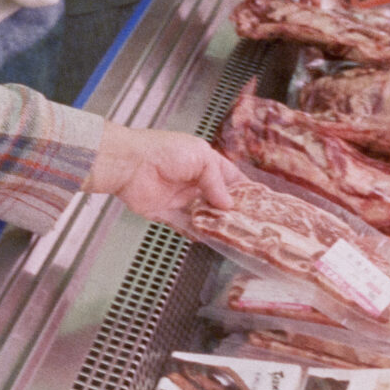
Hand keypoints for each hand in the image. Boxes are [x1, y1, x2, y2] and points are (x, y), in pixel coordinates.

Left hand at [86, 124, 241, 228]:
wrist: (130, 164)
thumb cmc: (164, 151)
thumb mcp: (200, 158)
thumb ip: (216, 182)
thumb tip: (228, 204)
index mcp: (204, 162)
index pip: (230, 177)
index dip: (243, 189)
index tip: (259, 203)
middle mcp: (194, 180)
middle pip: (218, 199)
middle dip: (232, 211)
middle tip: (249, 224)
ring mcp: (180, 198)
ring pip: (203, 214)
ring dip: (215, 223)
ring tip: (233, 235)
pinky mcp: (166, 213)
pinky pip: (184, 226)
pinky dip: (195, 233)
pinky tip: (208, 239)